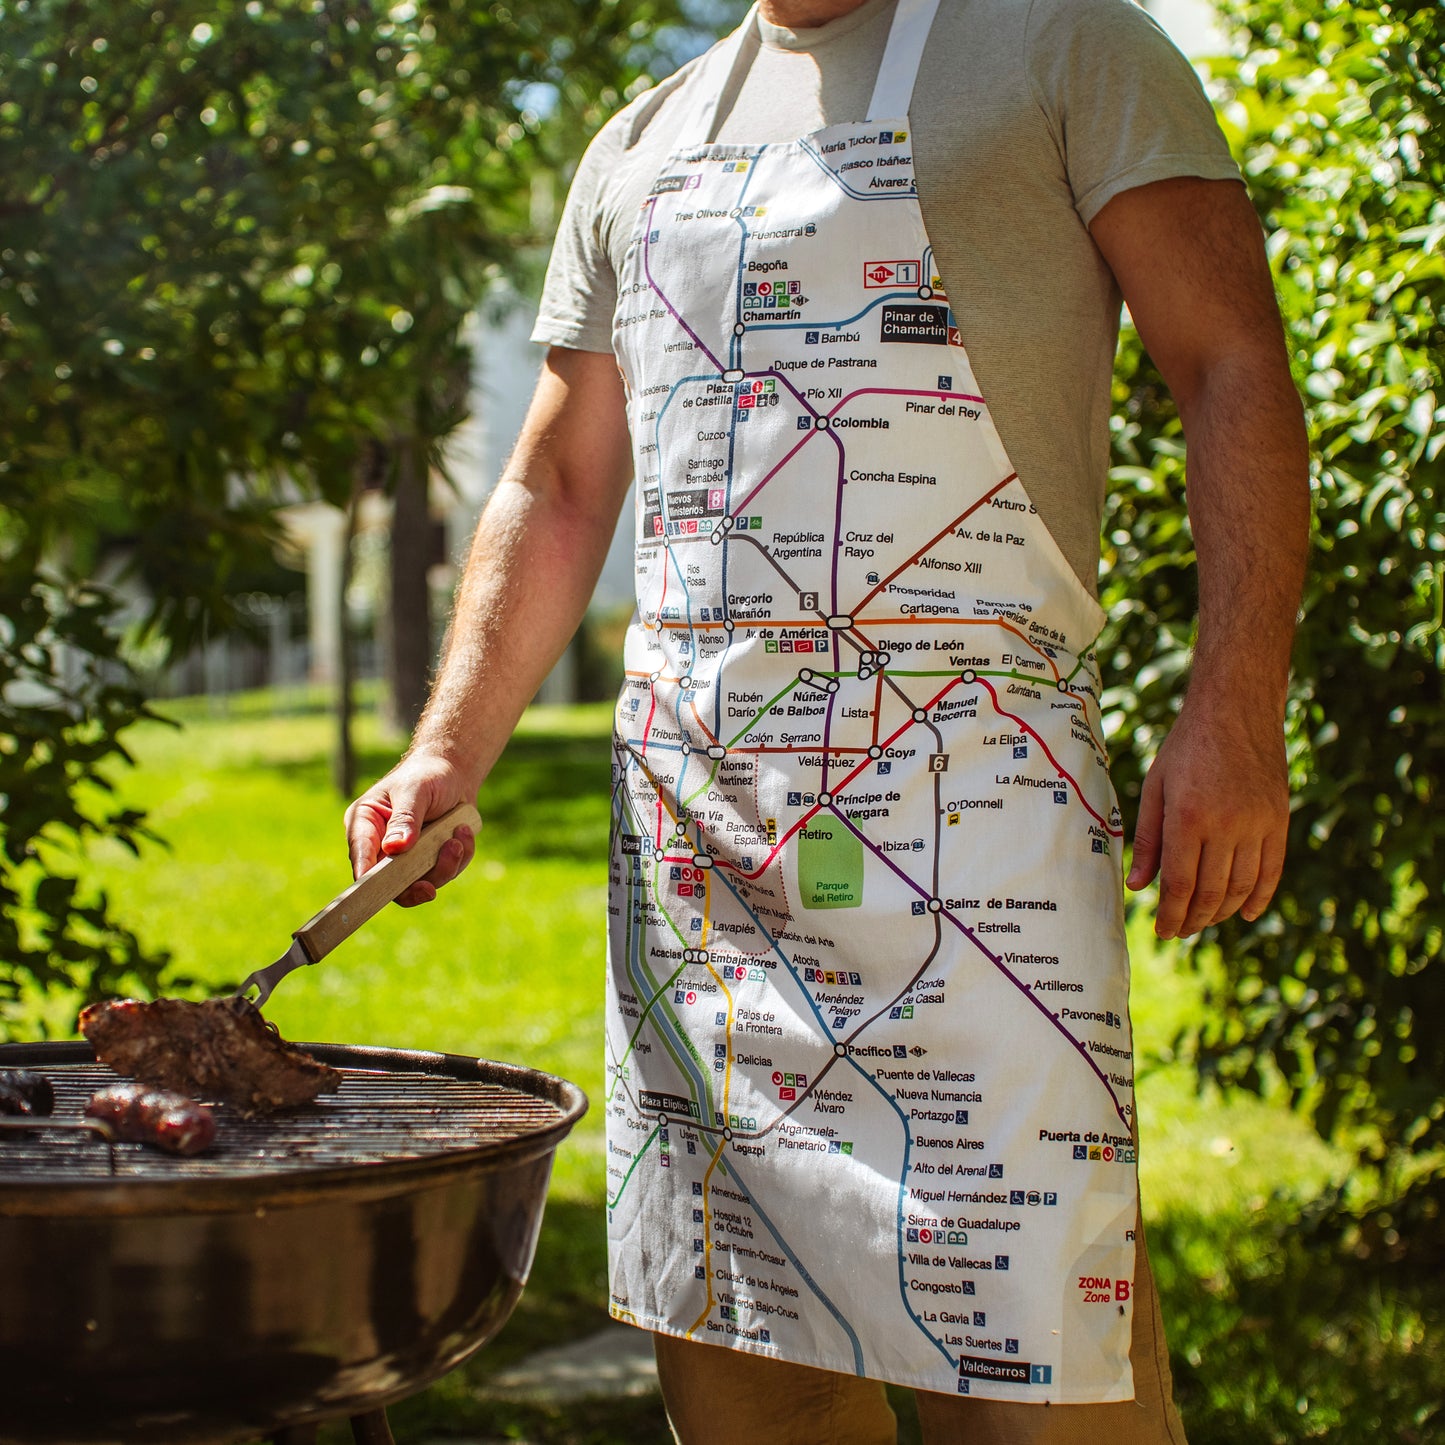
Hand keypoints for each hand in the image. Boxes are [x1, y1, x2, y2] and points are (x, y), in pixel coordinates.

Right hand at [344, 752, 478, 907]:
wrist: (454, 774)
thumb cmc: (427, 775)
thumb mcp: (415, 790)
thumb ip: (405, 818)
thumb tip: (395, 848)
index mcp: (365, 824)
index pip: (360, 855)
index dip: (367, 877)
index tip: (380, 887)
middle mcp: (380, 846)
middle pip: (388, 882)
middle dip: (414, 885)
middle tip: (430, 889)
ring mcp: (405, 857)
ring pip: (420, 883)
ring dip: (445, 865)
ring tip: (459, 836)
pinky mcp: (428, 862)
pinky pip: (443, 874)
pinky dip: (458, 858)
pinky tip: (463, 833)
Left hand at [1125, 697, 1288, 938]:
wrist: (1235, 710)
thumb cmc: (1186, 748)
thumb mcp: (1156, 787)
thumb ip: (1148, 839)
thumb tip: (1138, 886)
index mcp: (1188, 818)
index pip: (1179, 884)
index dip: (1170, 914)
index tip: (1161, 931)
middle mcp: (1226, 825)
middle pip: (1211, 893)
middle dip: (1193, 920)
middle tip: (1179, 930)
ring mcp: (1258, 824)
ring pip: (1242, 888)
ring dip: (1223, 913)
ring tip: (1204, 921)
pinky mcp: (1279, 820)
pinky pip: (1272, 870)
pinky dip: (1260, 897)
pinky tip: (1247, 913)